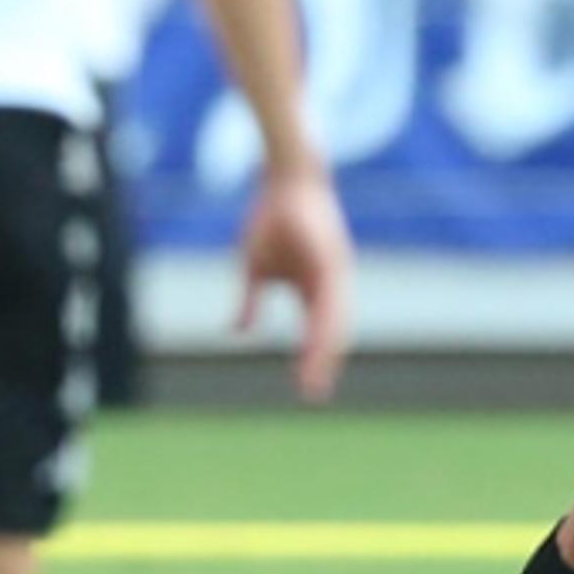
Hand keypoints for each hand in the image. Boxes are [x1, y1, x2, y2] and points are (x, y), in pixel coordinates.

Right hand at [237, 164, 355, 399]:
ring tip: (315, 372)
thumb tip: (239, 332)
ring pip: (334, 317)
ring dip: (325, 347)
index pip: (317, 331)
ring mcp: (334, 269)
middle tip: (314, 394)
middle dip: (322, 362)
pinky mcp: (331, 256)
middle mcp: (330, 282)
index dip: (312, 358)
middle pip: (331, 331)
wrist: (283, 179)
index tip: (306, 388)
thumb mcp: (254, 267)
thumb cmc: (271, 220)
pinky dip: (325, 317)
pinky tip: (320, 338)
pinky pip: (330, 293)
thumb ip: (250, 302)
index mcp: (315, 287)